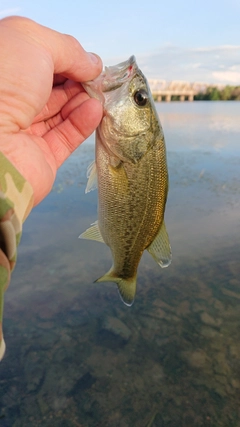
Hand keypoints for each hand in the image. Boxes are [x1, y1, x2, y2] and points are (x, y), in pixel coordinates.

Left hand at [0, 16, 102, 205]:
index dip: (64, 58)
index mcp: (3, 71)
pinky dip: (82, 123)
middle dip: (77, 81)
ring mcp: (23, 130)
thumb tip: (91, 63)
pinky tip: (94, 111)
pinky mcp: (40, 156)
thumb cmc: (2, 87)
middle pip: (50, 88)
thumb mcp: (35, 44)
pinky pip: (65, 138)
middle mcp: (9, 100)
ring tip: (98, 94)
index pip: (37, 60)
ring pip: (59, 113)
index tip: (86, 60)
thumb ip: (67, 50)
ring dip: (82, 101)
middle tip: (96, 78)